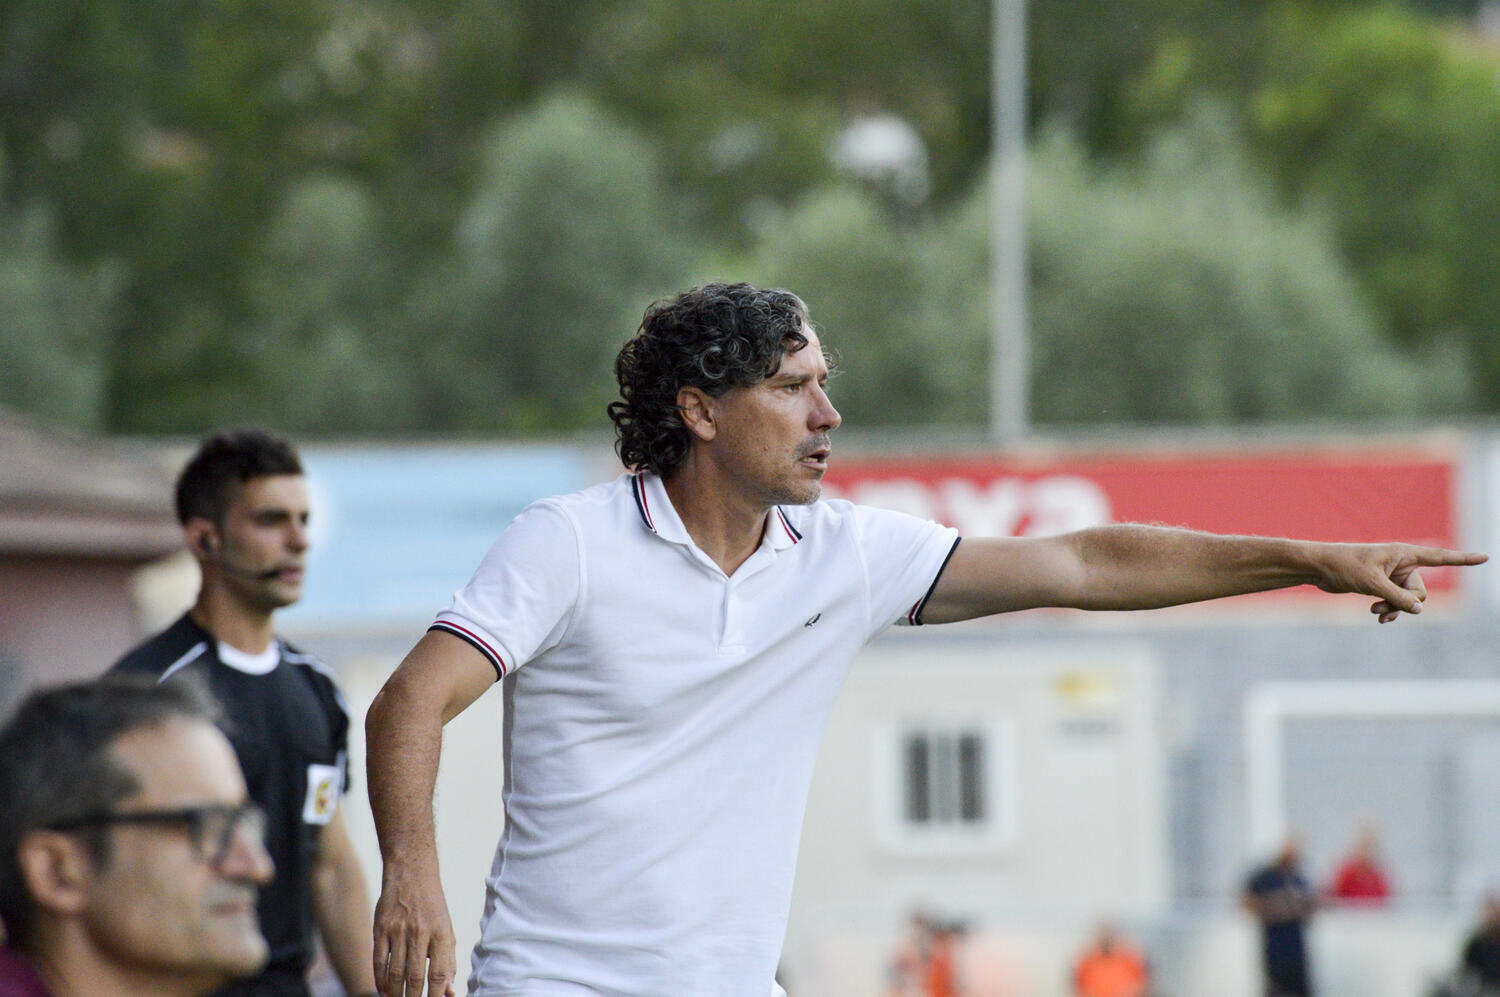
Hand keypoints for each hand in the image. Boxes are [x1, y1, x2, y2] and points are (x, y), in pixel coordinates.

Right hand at [372, 867, 456, 996]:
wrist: (411, 873)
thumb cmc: (432, 907)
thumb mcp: (447, 929)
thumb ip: (448, 961)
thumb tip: (448, 991)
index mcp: (441, 934)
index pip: (439, 973)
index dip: (436, 995)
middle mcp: (420, 933)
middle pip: (415, 976)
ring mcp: (398, 930)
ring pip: (395, 972)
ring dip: (396, 993)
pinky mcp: (380, 928)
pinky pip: (378, 961)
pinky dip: (380, 979)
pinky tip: (384, 989)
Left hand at [1312, 543, 1486, 623]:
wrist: (1319, 568)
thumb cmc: (1344, 567)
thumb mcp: (1372, 584)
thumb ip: (1397, 597)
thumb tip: (1419, 610)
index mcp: (1403, 553)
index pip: (1440, 557)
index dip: (1463, 559)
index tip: (1486, 557)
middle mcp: (1401, 563)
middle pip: (1420, 591)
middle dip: (1405, 603)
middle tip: (1382, 606)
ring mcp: (1392, 575)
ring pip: (1408, 600)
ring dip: (1394, 608)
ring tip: (1375, 611)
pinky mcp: (1381, 585)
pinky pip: (1396, 602)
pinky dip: (1388, 609)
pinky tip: (1375, 614)